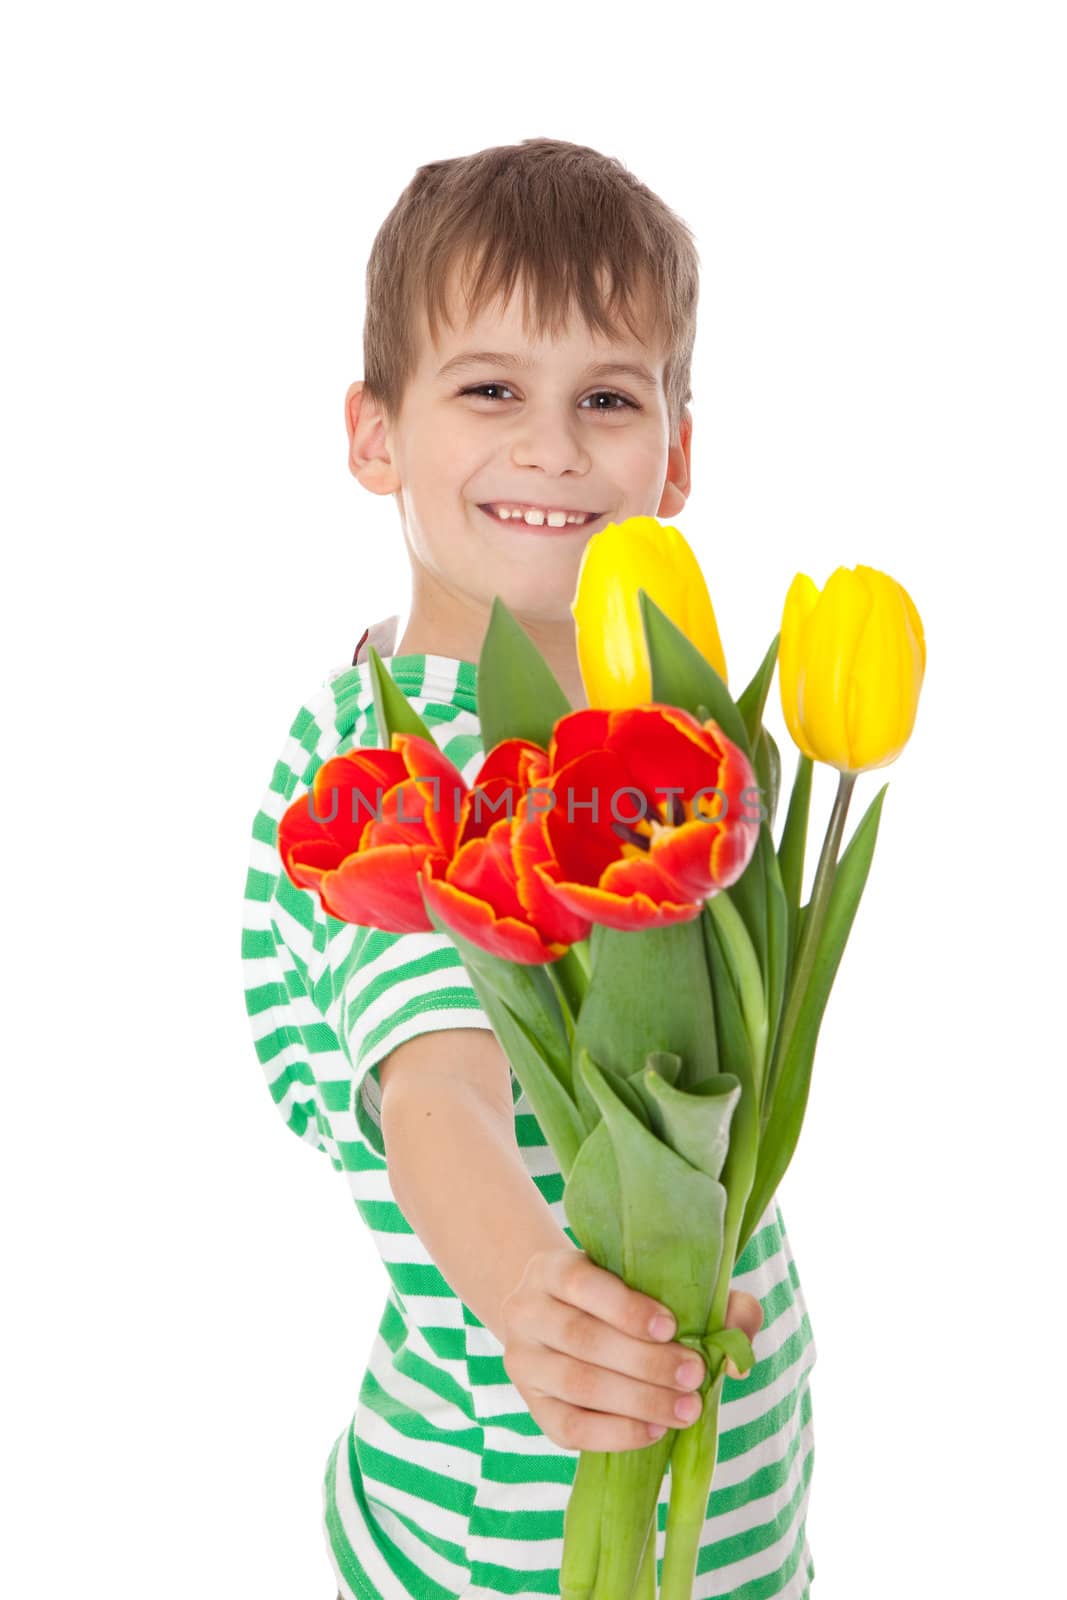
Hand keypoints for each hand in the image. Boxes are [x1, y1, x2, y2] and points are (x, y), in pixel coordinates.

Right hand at [499, 1248, 762, 1453]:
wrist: (559, 1318)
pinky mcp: (533, 1406)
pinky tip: (653, 1431)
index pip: (581, 1283)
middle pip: (582, 1340)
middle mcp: (527, 1311)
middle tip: (694, 1376)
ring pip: (577, 1385)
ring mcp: (524, 1361)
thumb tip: (737, 1356)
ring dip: (637, 1401)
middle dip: (645, 1363)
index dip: (625, 1308)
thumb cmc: (621, 1299)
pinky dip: (614, 1433)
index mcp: (553, 1269)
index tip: (671, 1327)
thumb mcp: (654, 1281)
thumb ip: (711, 1304)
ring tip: (685, 1410)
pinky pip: (568, 1428)